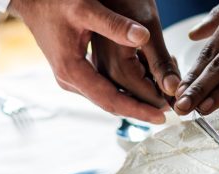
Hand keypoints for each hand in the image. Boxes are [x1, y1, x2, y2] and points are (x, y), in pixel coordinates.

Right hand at [8, 0, 167, 123]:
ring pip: (105, 98)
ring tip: (156, 104)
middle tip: (164, 114)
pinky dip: (120, 91)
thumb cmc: (53, 0)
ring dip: (130, 102)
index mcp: (72, 70)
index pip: (111, 100)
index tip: (160, 117)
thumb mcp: (86, 8)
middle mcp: (70, 80)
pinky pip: (100, 88)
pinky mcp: (73, 71)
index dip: (138, 110)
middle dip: (137, 110)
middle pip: (109, 104)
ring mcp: (70, 78)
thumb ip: (115, 24)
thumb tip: (143, 37)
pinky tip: (137, 89)